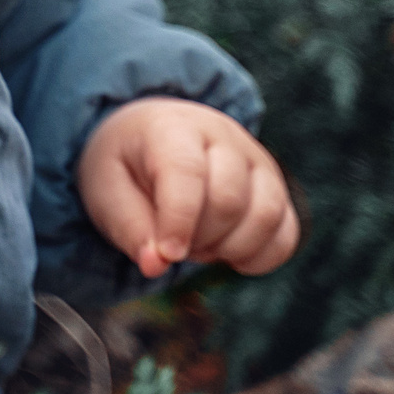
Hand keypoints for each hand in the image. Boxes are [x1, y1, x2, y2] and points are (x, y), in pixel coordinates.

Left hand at [77, 97, 298, 279]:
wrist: (151, 140)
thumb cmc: (127, 167)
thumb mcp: (107, 190)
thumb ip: (129, 227)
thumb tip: (156, 266)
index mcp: (174, 127)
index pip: (187, 171)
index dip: (179, 219)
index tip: (167, 254)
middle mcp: (224, 137)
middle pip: (229, 200)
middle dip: (199, 238)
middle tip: (172, 243)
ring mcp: (257, 161)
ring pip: (266, 216)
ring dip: (230, 249)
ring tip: (198, 245)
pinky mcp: (276, 189)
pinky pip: (286, 234)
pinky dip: (260, 258)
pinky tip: (228, 256)